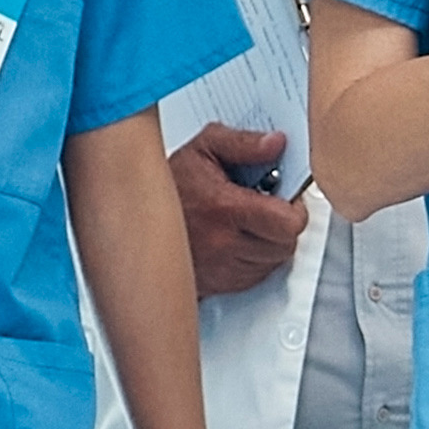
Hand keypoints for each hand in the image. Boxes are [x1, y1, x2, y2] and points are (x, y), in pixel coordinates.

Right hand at [175, 122, 313, 296]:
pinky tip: (237, 241)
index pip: (288, 223)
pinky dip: (253, 261)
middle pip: (285, 246)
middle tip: (268, 209)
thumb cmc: (168, 183)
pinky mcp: (215, 286)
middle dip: (283, 226)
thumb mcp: (204, 148)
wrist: (133, 216)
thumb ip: (245, 143)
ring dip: (269, 244)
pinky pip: (253, 278)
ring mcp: (219, 269)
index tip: (287, 200)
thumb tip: (277, 144)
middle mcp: (223, 244)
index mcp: (225, 209)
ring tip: (249, 224)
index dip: (295, 210)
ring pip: (271, 263)